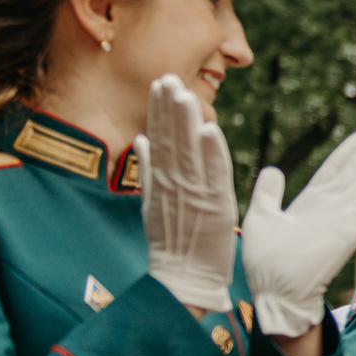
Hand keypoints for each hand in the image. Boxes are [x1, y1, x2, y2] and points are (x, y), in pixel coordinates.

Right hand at [136, 75, 238, 313]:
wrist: (183, 279)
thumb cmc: (172, 243)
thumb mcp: (153, 203)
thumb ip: (148, 171)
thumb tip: (141, 141)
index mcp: (162, 181)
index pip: (161, 139)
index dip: (160, 110)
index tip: (160, 83)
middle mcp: (175, 184)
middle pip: (172, 139)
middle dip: (170, 108)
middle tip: (169, 76)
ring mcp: (193, 194)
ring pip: (189, 151)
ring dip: (188, 122)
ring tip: (186, 93)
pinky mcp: (214, 206)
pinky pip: (214, 174)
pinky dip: (212, 152)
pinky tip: (210, 128)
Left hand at [242, 127, 355, 338]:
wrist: (274, 291)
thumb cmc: (264, 262)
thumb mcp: (260, 218)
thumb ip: (267, 194)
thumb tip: (272, 170)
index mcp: (309, 204)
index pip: (332, 171)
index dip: (347, 152)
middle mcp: (329, 208)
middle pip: (354, 173)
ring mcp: (340, 219)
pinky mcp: (348, 231)